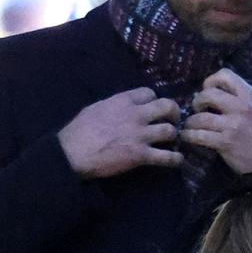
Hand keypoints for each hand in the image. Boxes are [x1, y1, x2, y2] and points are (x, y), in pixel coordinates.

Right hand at [59, 88, 183, 178]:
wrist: (74, 152)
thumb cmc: (80, 130)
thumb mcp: (97, 107)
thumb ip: (114, 105)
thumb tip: (121, 108)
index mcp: (123, 100)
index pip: (149, 93)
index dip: (154, 100)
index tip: (154, 108)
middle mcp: (136, 115)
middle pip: (167, 106)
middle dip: (174, 112)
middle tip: (173, 120)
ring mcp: (140, 135)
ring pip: (170, 130)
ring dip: (174, 135)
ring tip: (174, 141)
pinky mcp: (141, 155)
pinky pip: (166, 157)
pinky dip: (175, 159)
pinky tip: (177, 159)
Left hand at [180, 70, 251, 173]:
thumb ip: (243, 99)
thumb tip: (219, 93)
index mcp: (251, 96)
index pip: (225, 75)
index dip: (211, 80)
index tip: (207, 90)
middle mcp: (242, 107)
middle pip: (208, 94)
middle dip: (197, 101)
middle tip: (198, 109)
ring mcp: (233, 125)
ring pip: (200, 117)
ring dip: (191, 121)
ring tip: (191, 126)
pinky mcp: (225, 143)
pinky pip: (199, 135)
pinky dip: (189, 136)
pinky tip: (188, 137)